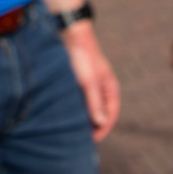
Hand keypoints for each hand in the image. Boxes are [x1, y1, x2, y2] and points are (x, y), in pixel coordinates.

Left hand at [62, 20, 120, 139]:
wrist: (68, 33)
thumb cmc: (81, 56)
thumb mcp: (88, 80)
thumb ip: (94, 101)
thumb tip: (101, 123)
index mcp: (110, 88)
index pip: (110, 115)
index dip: (102, 129)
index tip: (91, 141)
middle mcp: (101, 87)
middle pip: (99, 112)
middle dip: (91, 126)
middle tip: (80, 139)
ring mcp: (89, 83)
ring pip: (87, 106)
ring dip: (81, 117)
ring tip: (70, 129)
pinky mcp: (76, 80)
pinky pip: (77, 99)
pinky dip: (73, 107)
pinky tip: (62, 113)